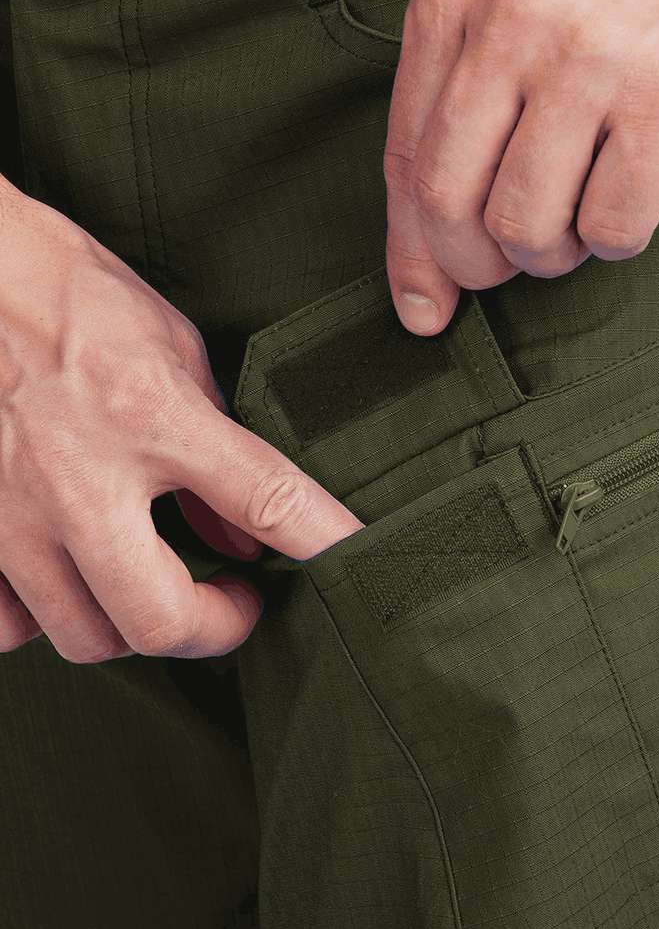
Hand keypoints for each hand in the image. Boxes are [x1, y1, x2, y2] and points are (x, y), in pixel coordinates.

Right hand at [0, 181, 362, 661]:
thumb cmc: (69, 293)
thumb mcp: (170, 349)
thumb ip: (212, 446)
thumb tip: (241, 541)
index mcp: (152, 415)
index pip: (266, 499)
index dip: (327, 546)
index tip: (354, 571)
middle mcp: (80, 474)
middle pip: (161, 619)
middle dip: (214, 629)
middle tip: (231, 604)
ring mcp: (11, 509)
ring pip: (86, 635)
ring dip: (133, 628)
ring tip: (148, 590)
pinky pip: (7, 625)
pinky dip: (42, 620)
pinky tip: (62, 583)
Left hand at [384, 0, 658, 333]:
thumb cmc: (610, 2)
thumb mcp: (506, 31)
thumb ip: (449, 138)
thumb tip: (419, 298)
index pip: (404, 160)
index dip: (414, 252)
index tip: (425, 307)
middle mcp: (513, 16)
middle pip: (449, 202)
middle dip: (478, 262)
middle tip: (514, 259)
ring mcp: (592, 54)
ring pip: (525, 225)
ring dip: (553, 252)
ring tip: (579, 213)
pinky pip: (611, 228)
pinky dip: (615, 240)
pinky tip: (626, 195)